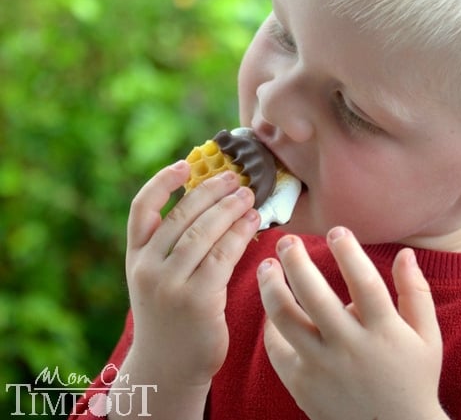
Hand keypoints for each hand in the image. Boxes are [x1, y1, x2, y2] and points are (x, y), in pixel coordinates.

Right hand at [126, 161, 259, 389]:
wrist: (167, 367)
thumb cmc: (169, 314)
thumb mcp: (156, 277)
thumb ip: (170, 245)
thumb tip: (209, 202)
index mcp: (135, 257)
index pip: (141, 208)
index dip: (162, 182)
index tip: (185, 165)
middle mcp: (147, 267)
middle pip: (181, 215)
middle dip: (211, 191)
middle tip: (235, 177)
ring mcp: (170, 285)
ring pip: (204, 232)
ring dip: (230, 209)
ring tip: (249, 195)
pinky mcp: (197, 300)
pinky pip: (224, 255)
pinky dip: (240, 233)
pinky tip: (253, 222)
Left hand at [257, 228, 447, 419]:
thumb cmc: (411, 379)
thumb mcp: (427, 337)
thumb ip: (415, 293)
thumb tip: (404, 253)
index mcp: (384, 332)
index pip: (364, 283)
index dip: (348, 253)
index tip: (336, 230)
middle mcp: (349, 348)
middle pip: (314, 296)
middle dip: (295, 261)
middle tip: (286, 240)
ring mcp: (322, 367)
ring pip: (285, 319)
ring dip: (270, 286)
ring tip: (266, 266)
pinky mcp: (301, 384)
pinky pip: (276, 348)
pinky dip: (270, 324)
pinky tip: (272, 305)